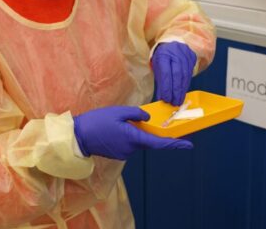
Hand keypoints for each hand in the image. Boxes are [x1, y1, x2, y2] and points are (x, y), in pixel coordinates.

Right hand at [73, 106, 192, 159]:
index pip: (159, 143)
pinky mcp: (118, 153)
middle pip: (149, 141)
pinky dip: (130, 135)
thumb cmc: (96, 122)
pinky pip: (130, 143)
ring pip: (138, 141)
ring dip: (137, 131)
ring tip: (120, 121)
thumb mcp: (118, 111)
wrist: (77, 137)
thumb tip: (148, 117)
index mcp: (133, 138)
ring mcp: (124, 153)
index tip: (188, 144)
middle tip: (147, 120)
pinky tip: (117, 127)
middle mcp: (131, 148)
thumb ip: (136, 113)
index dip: (175, 144)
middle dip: (152, 132)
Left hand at [152, 42, 196, 105]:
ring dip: (182, 90)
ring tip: (178, 100)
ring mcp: (185, 55)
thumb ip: (160, 82)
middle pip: (177, 75)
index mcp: (163, 54)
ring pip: (185, 75)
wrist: (172, 43)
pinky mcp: (192, 57)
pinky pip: (190, 73)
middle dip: (176, 91)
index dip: (166, 87)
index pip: (166, 73)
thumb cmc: (162, 57)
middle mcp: (175, 53)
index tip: (166, 99)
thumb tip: (162, 98)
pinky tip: (183, 92)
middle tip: (174, 102)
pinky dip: (186, 85)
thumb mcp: (157, 67)